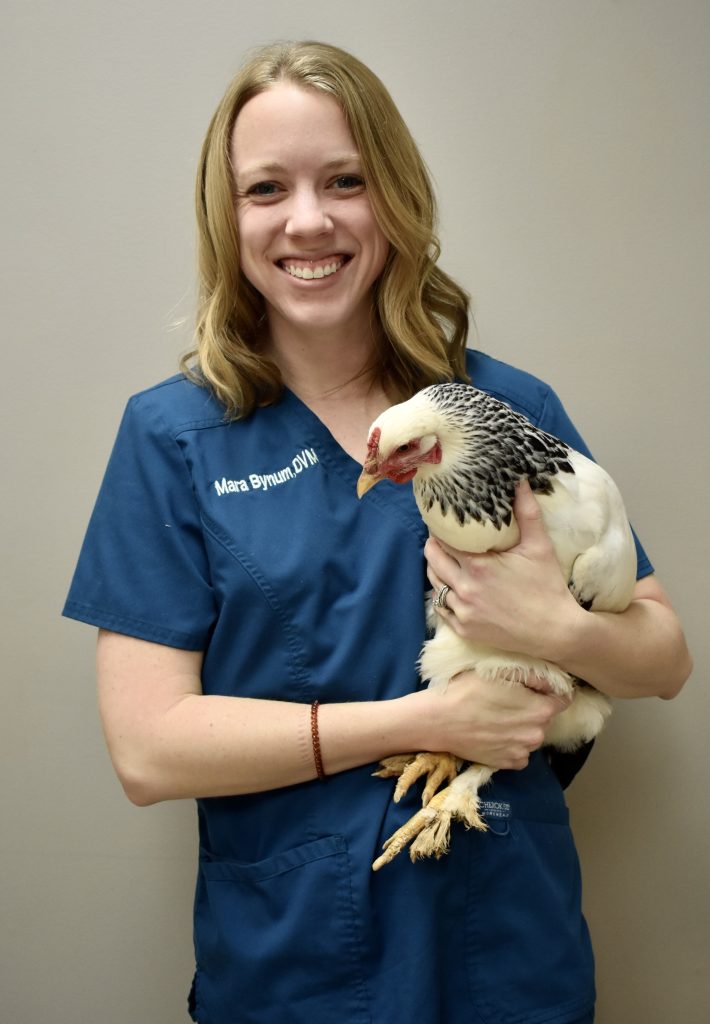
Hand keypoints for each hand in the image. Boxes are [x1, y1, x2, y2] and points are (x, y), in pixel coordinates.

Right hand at [414, 668, 569, 769]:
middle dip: (534, 709)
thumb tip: (552, 681)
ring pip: (532, 735)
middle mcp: (537, 734)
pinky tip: (495, 734)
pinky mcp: (508, 764)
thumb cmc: (467, 690)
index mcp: (540, 710)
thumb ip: (534, 675)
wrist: (438, 721)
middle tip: (510, 700)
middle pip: (546, 718)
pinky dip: (512, 744)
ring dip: (523, 727)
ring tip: (499, 717)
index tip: (536, 688)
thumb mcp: (501, 672)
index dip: (551, 691)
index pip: (564, 700)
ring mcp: (523, 752)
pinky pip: (520, 752)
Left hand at [425, 479, 583, 660]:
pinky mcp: (464, 630)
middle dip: (434, 545)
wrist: (556, 631)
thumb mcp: (539, 546)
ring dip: (436, 569)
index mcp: (477, 566)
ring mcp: (462, 612)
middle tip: (441, 536)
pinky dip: (443, 595)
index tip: (444, 519)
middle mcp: (464, 589)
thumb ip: (526, 512)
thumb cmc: (548, 586)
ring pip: (434, 583)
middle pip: (432, 560)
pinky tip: (451, 586)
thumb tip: (520, 480)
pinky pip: (441, 609)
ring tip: (444, 558)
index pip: (443, 540)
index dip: (441, 528)